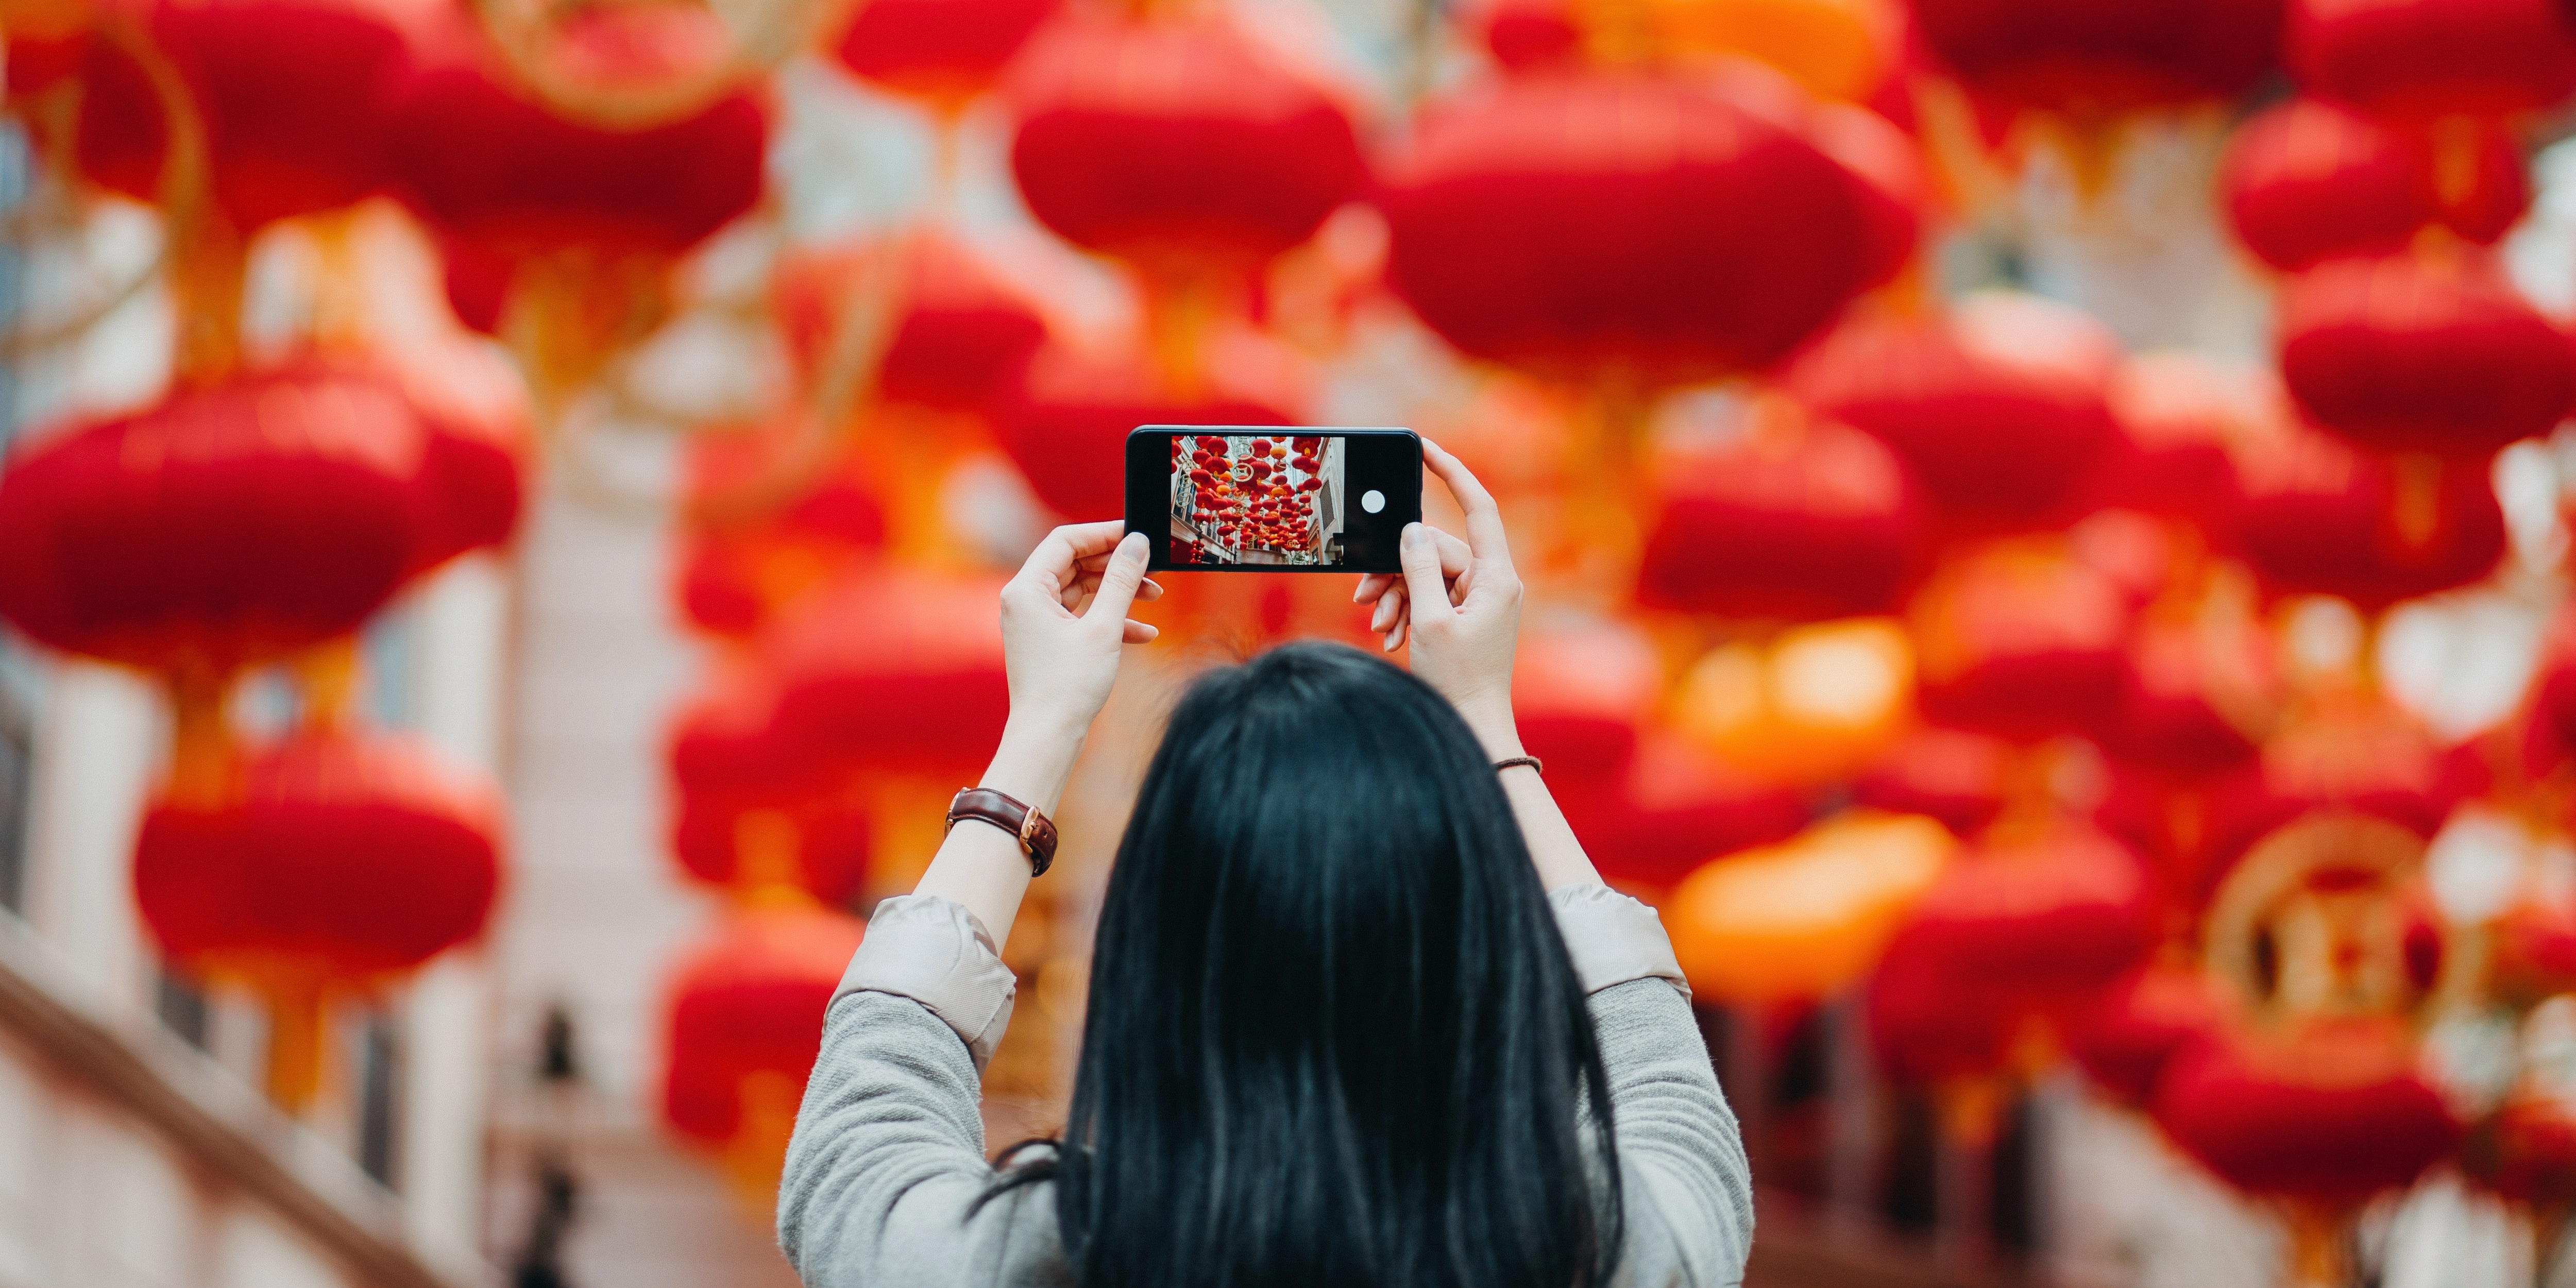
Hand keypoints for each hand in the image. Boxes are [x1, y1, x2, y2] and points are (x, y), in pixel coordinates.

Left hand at [998, 522, 1160, 745]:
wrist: (1048, 737)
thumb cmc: (1067, 686)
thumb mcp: (1103, 628)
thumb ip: (1122, 581)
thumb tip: (1137, 543)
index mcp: (1026, 588)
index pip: (1065, 540)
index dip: (1104, 533)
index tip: (1137, 535)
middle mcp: (1025, 599)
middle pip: (1075, 563)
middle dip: (1117, 566)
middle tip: (1152, 568)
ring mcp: (1034, 620)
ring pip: (1082, 590)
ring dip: (1118, 593)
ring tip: (1154, 598)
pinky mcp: (1047, 640)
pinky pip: (1080, 616)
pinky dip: (1110, 620)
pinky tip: (1144, 633)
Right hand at [1352, 440, 1523, 754]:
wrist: (1473, 729)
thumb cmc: (1458, 681)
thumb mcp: (1430, 620)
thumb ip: (1419, 568)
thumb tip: (1413, 528)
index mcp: (1497, 577)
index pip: (1477, 507)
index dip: (1452, 472)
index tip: (1425, 448)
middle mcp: (1494, 583)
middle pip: (1436, 550)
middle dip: (1396, 571)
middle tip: (1365, 599)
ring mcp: (1482, 600)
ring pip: (1427, 575)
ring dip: (1398, 598)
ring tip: (1380, 627)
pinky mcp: (1467, 616)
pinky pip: (1432, 597)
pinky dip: (1408, 612)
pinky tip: (1392, 638)